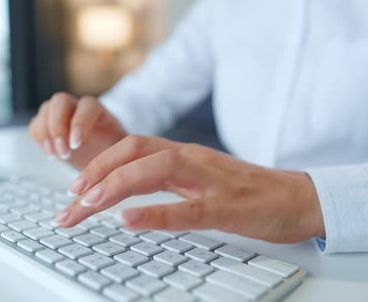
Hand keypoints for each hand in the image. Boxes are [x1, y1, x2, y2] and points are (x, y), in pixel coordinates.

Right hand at [28, 93, 126, 168]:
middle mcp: (77, 107)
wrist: (99, 158)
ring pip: (46, 110)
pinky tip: (51, 154)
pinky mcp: (46, 125)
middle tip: (63, 151)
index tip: (77, 144)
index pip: (87, 106)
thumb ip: (117, 152)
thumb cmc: (111, 153)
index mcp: (98, 110)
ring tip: (55, 155)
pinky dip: (39, 139)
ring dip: (46, 133)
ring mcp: (59, 114)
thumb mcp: (119, 152)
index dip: (80, 122)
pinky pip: (36, 125)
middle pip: (60, 101)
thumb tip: (115, 163)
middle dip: (58, 126)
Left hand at [57, 135, 325, 242]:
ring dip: (114, 186)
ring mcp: (208, 182)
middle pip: (133, 154)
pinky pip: (186, 208)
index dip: (98, 162)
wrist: (298, 197)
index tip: (74, 188)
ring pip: (153, 172)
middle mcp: (191, 159)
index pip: (131, 147)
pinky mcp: (226, 207)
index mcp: (184, 154)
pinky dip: (154, 213)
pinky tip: (128, 220)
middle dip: (94, 174)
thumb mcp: (202, 178)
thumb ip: (169, 179)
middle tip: (69, 202)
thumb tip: (131, 194)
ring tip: (86, 204)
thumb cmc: (249, 191)